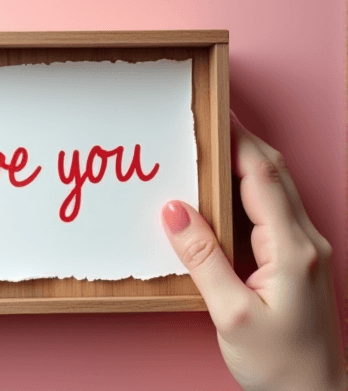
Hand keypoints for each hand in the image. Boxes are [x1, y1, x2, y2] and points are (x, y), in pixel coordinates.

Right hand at [161, 110, 345, 390]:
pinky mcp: (297, 259)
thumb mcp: (230, 313)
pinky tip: (224, 193)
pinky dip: (247, 189)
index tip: (213, 114)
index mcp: (292, 248)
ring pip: (274, 188)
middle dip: (242, 141)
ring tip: (210, 149)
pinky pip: (272, 210)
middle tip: (207, 121)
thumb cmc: (279, 364)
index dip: (237, 140)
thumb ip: (202, 257)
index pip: (261, 176)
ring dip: (244, 162)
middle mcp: (305, 240)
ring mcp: (304, 248)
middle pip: (273, 173)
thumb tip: (174, 209)